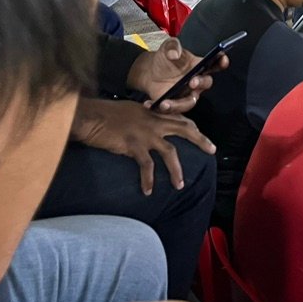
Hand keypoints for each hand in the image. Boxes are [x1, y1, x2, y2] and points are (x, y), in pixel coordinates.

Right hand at [71, 98, 214, 194]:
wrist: (90, 116)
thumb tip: (146, 125)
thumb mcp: (129, 110)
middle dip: (200, 140)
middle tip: (212, 150)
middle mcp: (153, 121)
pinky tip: (148, 191)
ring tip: (180, 185)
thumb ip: (142, 117)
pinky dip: (148, 180)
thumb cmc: (105, 114)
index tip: (199, 132)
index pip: (178, 116)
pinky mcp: (134, 146)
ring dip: (176, 170)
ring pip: (170, 152)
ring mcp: (145, 133)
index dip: (191, 125)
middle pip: (184, 129)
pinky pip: (147, 166)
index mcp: (153, 112)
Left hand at [127, 37, 225, 113]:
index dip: (221, 62)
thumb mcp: (167, 46)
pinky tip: (149, 104)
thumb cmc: (164, 58)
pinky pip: (172, 110)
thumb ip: (172, 47)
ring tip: (165, 103)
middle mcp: (197, 82)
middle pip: (206, 83)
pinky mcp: (175, 104)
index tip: (223, 60)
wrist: (150, 71)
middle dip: (201, 83)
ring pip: (190, 102)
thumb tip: (174, 54)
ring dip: (179, 104)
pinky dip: (161, 108)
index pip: (215, 64)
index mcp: (199, 65)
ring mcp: (186, 94)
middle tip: (192, 82)